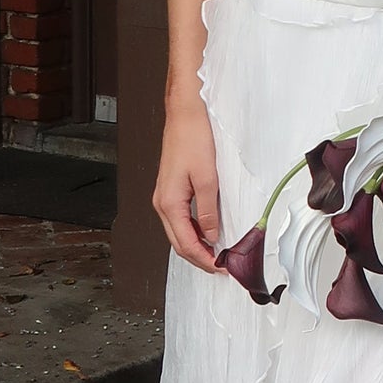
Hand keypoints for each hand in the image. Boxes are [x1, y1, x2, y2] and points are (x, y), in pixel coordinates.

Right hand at [153, 92, 221, 267]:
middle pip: (178, 242)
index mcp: (169, 203)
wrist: (184, 116)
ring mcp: (164, 197)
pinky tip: (206, 231)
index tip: (219, 267)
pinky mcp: (169, 190)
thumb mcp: (207, 178)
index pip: (185, 243)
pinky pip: (179, 219)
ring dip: (195, 245)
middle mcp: (162, 202)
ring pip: (178, 232)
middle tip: (220, 265)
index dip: (203, 259)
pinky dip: (192, 231)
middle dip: (198, 257)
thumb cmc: (193, 139)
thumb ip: (209, 210)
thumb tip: (212, 234)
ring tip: (215, 252)